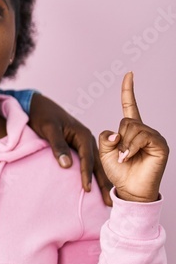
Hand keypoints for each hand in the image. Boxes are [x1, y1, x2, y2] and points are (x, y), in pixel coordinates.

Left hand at [29, 92, 111, 203]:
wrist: (38, 105)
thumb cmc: (43, 115)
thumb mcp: (49, 128)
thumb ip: (57, 145)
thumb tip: (67, 166)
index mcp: (83, 135)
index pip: (87, 159)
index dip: (87, 175)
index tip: (88, 190)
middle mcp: (87, 140)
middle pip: (97, 164)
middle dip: (103, 183)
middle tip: (109, 202)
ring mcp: (84, 144)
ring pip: (96, 165)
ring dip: (102, 181)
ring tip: (107, 199)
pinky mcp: (78, 147)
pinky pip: (89, 163)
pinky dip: (94, 174)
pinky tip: (96, 186)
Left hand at [99, 72, 167, 202]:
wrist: (129, 189)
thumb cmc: (118, 171)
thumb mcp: (103, 152)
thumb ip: (106, 138)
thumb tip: (117, 132)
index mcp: (130, 130)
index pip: (130, 106)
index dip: (129, 91)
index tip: (129, 74)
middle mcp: (144, 130)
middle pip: (126, 120)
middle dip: (118, 137)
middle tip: (119, 153)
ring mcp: (153, 137)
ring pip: (133, 127)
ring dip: (124, 144)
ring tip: (125, 157)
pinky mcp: (160, 144)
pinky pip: (142, 136)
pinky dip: (131, 147)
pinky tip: (129, 157)